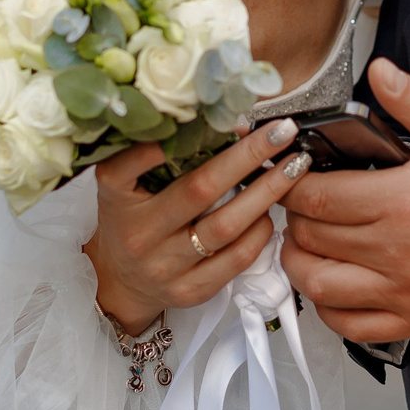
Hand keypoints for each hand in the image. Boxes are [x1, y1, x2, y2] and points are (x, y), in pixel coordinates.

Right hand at [89, 118, 310, 333]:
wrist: (121, 282)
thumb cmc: (130, 219)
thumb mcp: (125, 185)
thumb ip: (156, 155)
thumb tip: (225, 124)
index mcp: (117, 198)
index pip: (133, 165)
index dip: (169, 142)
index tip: (214, 119)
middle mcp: (139, 234)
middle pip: (200, 189)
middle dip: (247, 156)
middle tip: (282, 131)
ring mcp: (166, 267)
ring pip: (226, 226)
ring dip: (266, 192)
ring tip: (293, 167)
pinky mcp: (191, 290)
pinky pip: (237, 258)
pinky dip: (261, 230)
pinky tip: (272, 210)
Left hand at [281, 60, 409, 341]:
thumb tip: (380, 72)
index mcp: (402, 199)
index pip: (315, 195)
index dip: (292, 181)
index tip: (292, 172)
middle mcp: (395, 250)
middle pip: (310, 237)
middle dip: (294, 216)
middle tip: (303, 201)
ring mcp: (403, 290)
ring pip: (318, 286)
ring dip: (300, 262)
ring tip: (307, 242)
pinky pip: (350, 326)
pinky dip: (328, 308)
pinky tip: (332, 286)